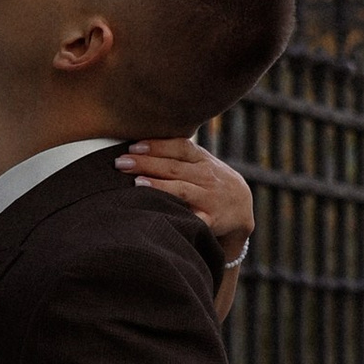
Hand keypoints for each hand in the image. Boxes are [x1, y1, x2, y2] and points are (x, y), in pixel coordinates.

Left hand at [118, 134, 251, 264]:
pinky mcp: (210, 220)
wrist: (242, 209)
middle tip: (121, 162)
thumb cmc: (210, 182)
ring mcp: (209, 198)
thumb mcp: (201, 163)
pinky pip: (191, 218)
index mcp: (202, 160)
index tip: (134, 146)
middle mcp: (207, 177)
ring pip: (181, 190)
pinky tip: (158, 213)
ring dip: (158, 186)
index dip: (157, 146)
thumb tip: (136, 143)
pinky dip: (175, 215)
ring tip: (136, 183)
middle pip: (174, 167)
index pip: (180, 147)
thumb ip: (177, 153)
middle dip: (146, 164)